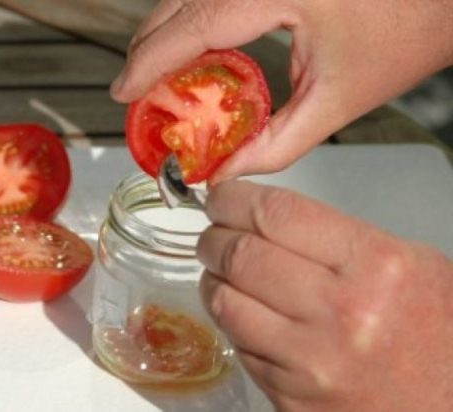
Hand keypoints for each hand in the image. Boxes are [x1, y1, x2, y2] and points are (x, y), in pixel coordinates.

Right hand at [111, 0, 452, 180]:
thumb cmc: (407, 31)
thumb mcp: (336, 102)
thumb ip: (274, 145)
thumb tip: (225, 172)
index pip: (190, 25)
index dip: (147, 62)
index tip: (122, 92)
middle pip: (176, 3)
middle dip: (148, 50)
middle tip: (139, 95)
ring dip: (167, 35)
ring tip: (162, 81)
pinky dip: (193, 21)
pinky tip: (195, 52)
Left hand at [197, 180, 452, 410]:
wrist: (449, 406)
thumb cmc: (435, 333)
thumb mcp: (405, 264)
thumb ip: (334, 236)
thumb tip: (261, 216)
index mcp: (376, 266)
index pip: (277, 214)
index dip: (233, 198)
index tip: (221, 196)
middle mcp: (341, 313)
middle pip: (241, 255)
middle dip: (213, 238)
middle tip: (213, 233)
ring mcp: (311, 362)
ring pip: (226, 303)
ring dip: (212, 280)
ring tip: (219, 271)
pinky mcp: (291, 398)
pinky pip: (239, 347)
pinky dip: (231, 322)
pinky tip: (242, 311)